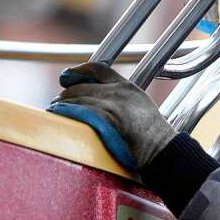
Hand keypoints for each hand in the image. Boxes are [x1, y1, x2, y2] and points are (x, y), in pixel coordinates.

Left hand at [47, 63, 176, 171]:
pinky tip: (60, 116)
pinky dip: (67, 112)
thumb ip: (121, 102)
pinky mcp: (107, 119)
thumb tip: (100, 104)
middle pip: (83, 86)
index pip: (98, 69)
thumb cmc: (152, 137)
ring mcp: (113, 104)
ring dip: (63, 105)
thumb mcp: (140, 109)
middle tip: (58, 101)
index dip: (79, 71)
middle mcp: (119, 92)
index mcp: (127, 87)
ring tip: (56, 110)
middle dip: (67, 93)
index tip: (67, 76)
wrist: (162, 150)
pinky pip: (80, 112)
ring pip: (78, 98)